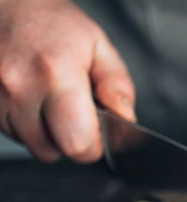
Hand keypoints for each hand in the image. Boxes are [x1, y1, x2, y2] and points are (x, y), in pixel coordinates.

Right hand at [0, 0, 134, 161]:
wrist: (5, 2)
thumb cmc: (53, 22)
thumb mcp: (98, 45)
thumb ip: (117, 85)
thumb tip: (125, 118)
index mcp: (56, 75)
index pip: (79, 144)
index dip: (95, 144)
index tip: (99, 131)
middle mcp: (20, 88)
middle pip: (53, 152)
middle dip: (73, 142)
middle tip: (79, 117)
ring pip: (32, 145)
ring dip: (48, 134)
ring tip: (54, 103)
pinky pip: (12, 133)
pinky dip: (27, 125)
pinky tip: (34, 100)